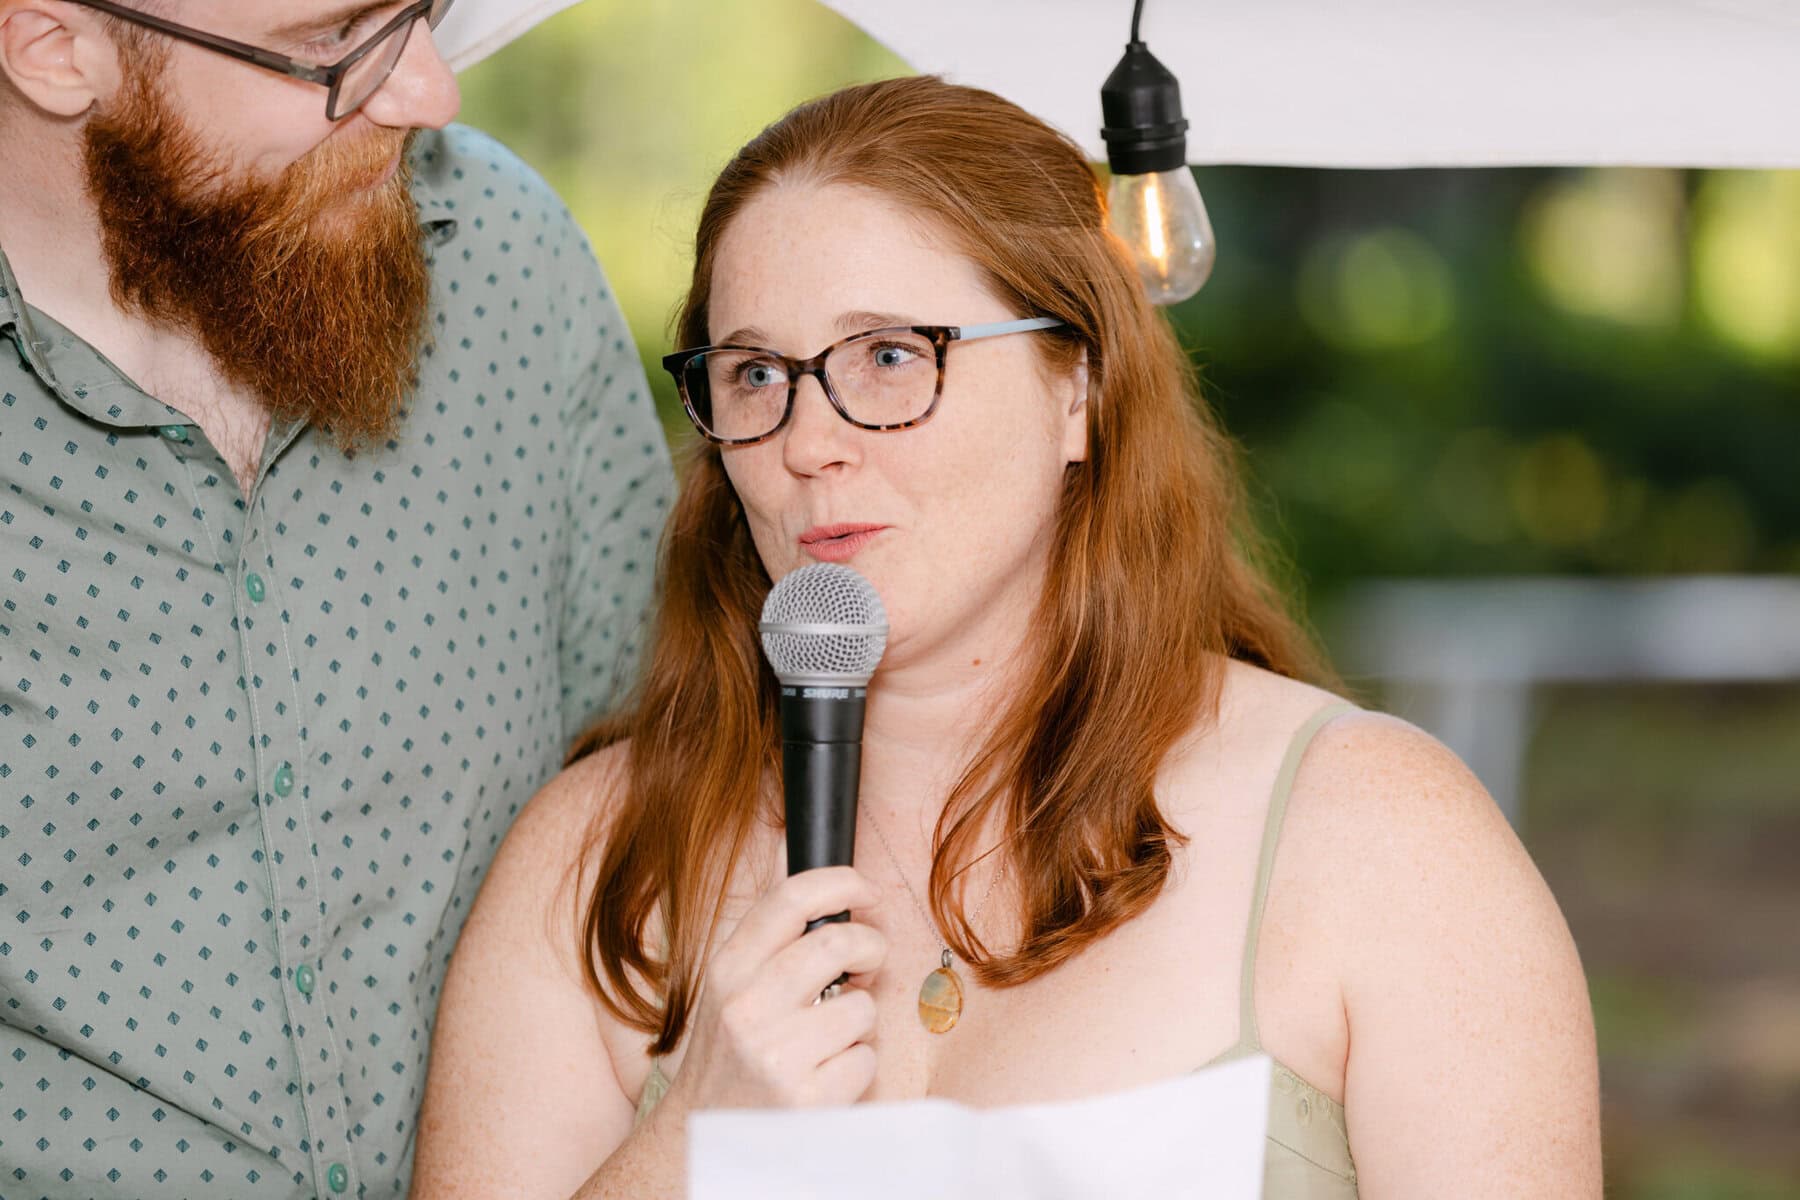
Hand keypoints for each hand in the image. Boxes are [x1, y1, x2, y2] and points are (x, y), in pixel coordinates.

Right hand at [663, 866, 885, 1111]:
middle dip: (870, 946)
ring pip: (861, 1007)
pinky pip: (866, 1058)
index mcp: (728, 969)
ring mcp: (776, 1056)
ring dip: (860, 1018)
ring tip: (832, 1033)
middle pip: (837, 943)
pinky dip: (858, 1064)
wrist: (705, 1135)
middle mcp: (746, 1008)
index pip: (790, 898)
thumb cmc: (729, 1051)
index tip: (865, 891)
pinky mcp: (807, 1099)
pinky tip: (828, 1072)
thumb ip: (767, 926)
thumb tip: (788, 846)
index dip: (841, 882)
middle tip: (869, 962)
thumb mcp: (730, 983)